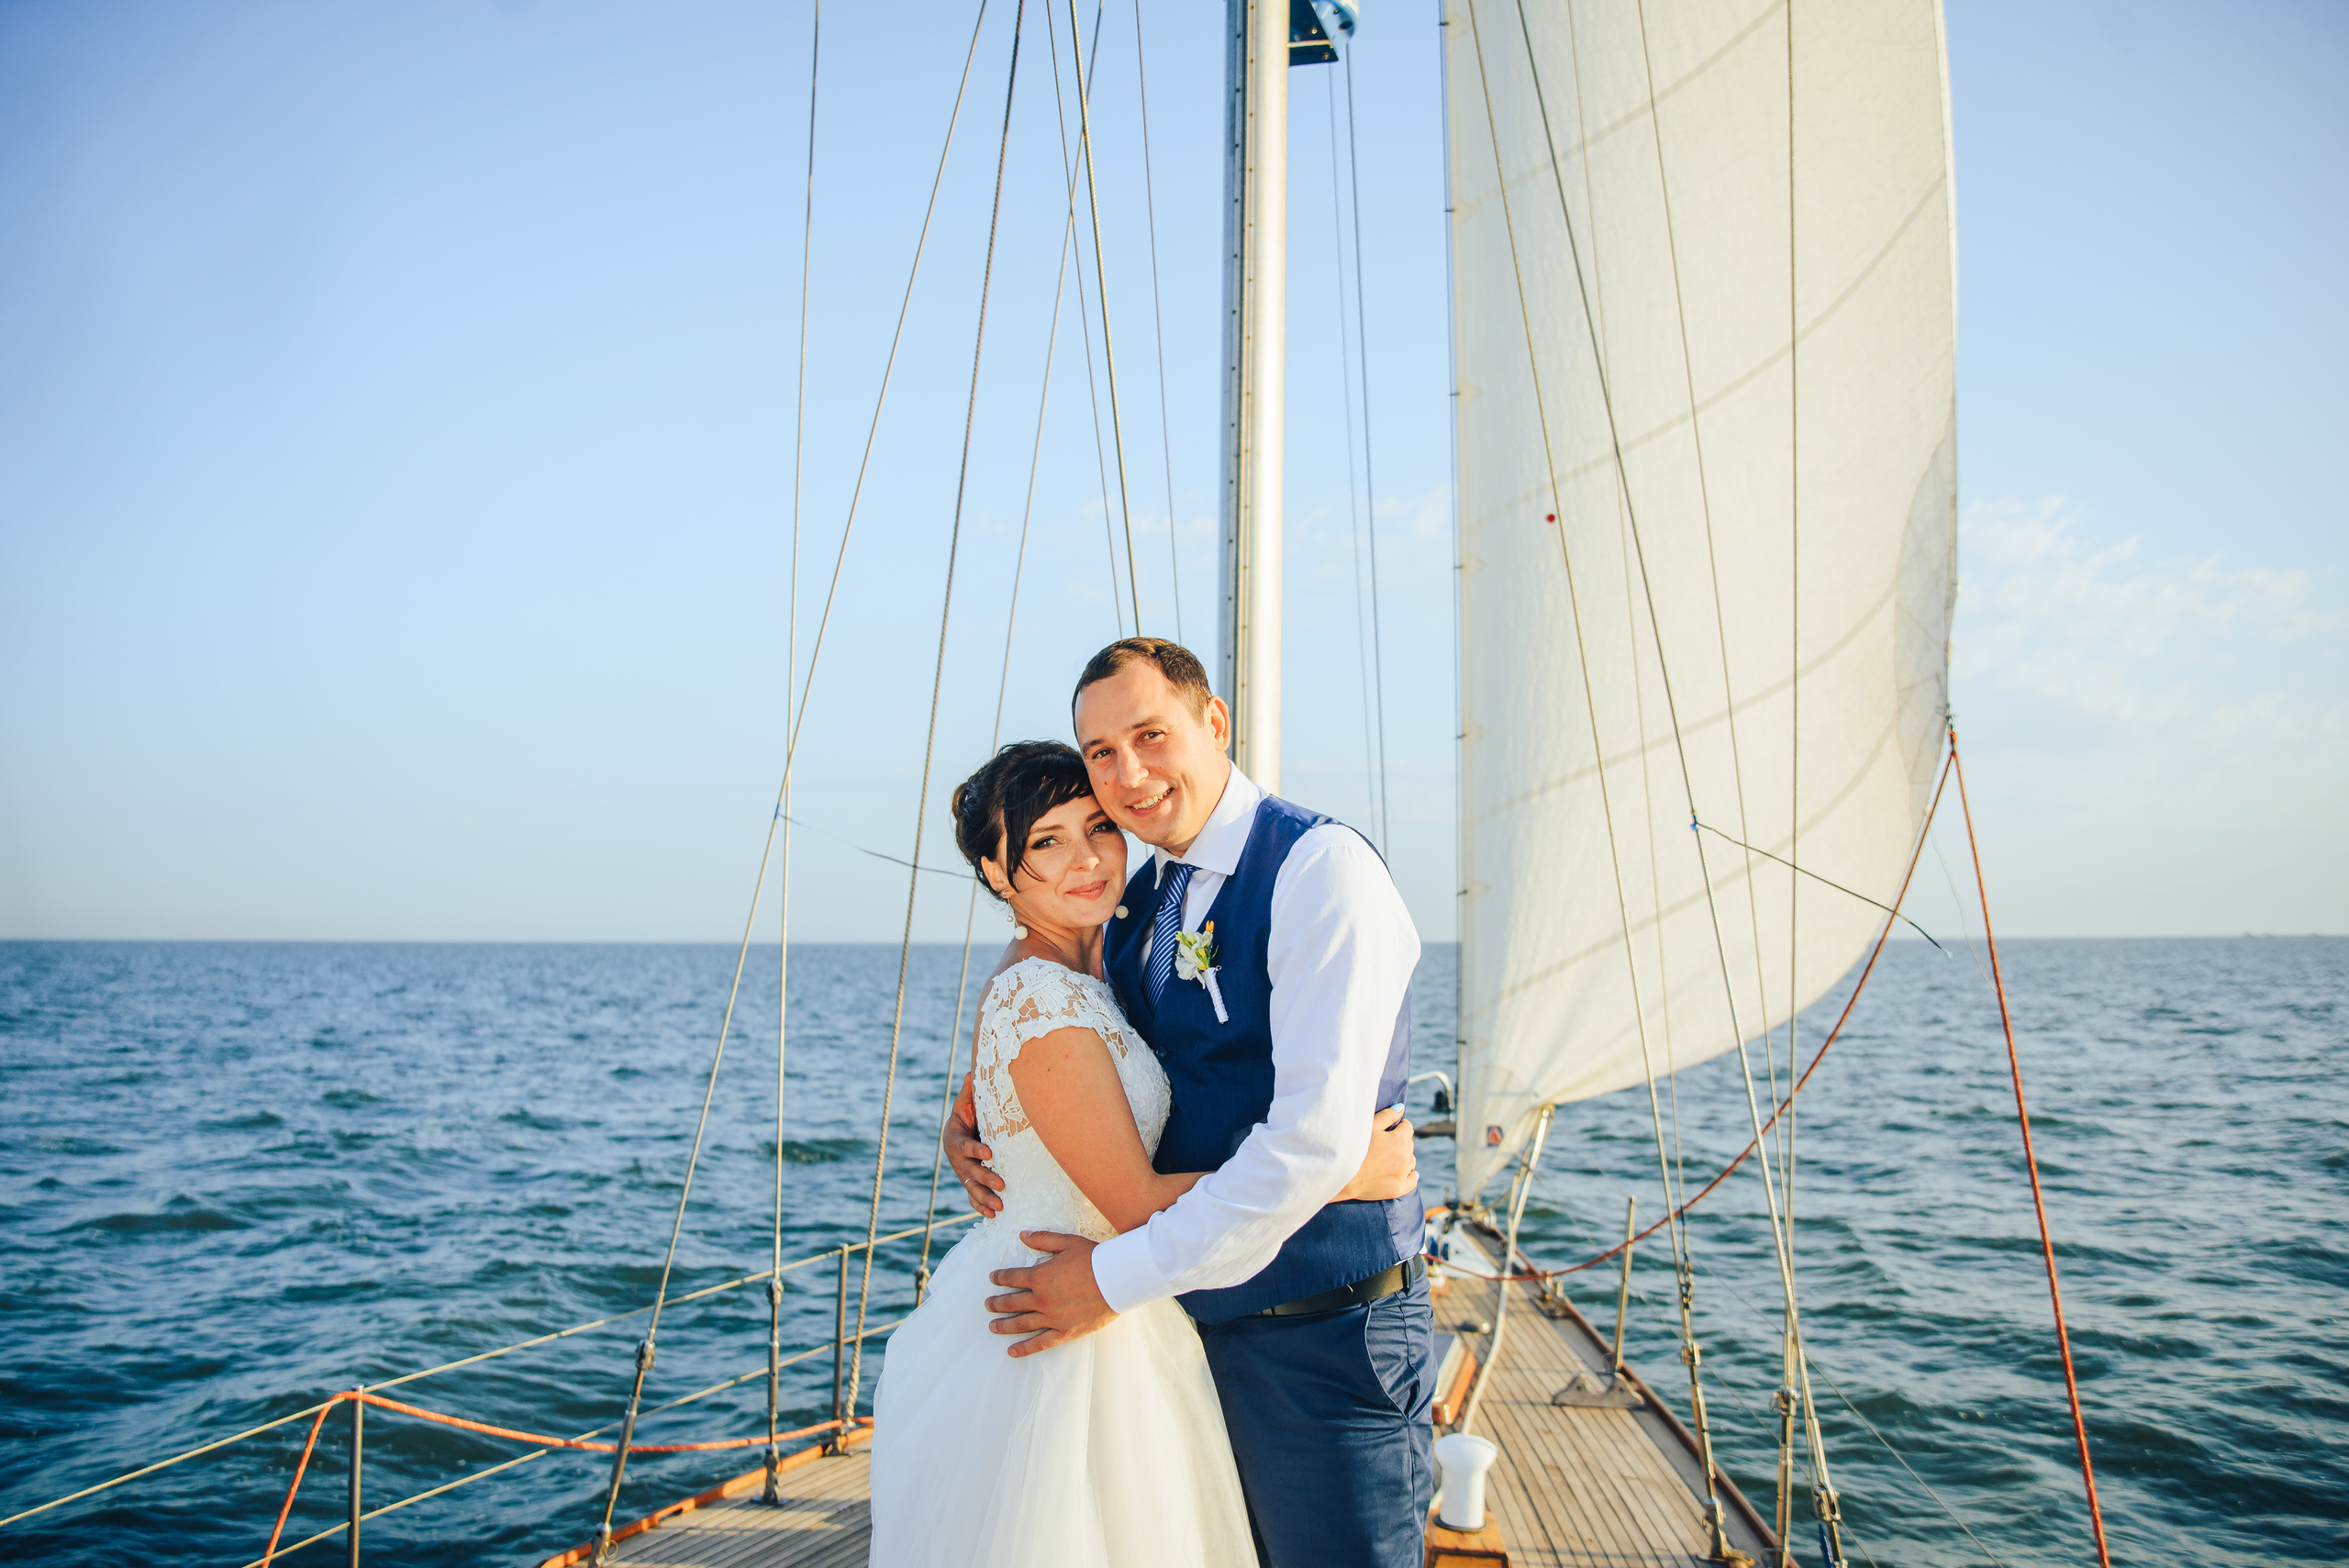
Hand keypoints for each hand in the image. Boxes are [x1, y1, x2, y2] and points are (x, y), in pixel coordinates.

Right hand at [945, 1072, 1003, 1218]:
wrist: (962, 1132)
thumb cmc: (968, 1115)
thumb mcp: (966, 1103)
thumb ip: (969, 1092)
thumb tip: (971, 1072)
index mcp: (954, 1139)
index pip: (964, 1146)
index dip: (975, 1149)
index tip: (988, 1152)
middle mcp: (957, 1160)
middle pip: (970, 1171)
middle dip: (985, 1178)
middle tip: (1001, 1183)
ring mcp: (963, 1174)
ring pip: (972, 1189)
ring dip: (985, 1198)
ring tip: (1000, 1206)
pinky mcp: (969, 1184)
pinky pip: (973, 1199)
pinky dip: (981, 1207)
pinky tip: (993, 1215)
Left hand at [985, 1231, 1114, 1356]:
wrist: (1116, 1280)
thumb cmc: (1094, 1259)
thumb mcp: (1067, 1243)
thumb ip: (1043, 1239)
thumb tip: (1022, 1235)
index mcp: (1040, 1277)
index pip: (1012, 1277)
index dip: (1000, 1277)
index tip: (992, 1278)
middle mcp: (1041, 1299)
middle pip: (1012, 1302)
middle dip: (997, 1303)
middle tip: (988, 1304)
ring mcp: (1052, 1318)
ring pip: (1021, 1324)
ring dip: (1004, 1325)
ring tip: (992, 1326)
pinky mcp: (1064, 1332)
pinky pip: (1040, 1343)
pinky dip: (1024, 1348)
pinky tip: (1011, 1351)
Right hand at [1335, 1106, 1417, 1202]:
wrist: (1340, 1175)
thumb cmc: (1352, 1147)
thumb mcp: (1368, 1128)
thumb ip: (1387, 1116)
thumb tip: (1401, 1108)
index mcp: (1399, 1139)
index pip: (1408, 1128)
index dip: (1399, 1126)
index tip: (1391, 1129)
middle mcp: (1405, 1156)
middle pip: (1409, 1144)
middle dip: (1400, 1141)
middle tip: (1385, 1144)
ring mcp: (1402, 1174)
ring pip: (1411, 1161)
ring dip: (1404, 1157)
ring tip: (1390, 1158)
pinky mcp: (1399, 1188)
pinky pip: (1413, 1180)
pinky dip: (1411, 1175)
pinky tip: (1407, 1173)